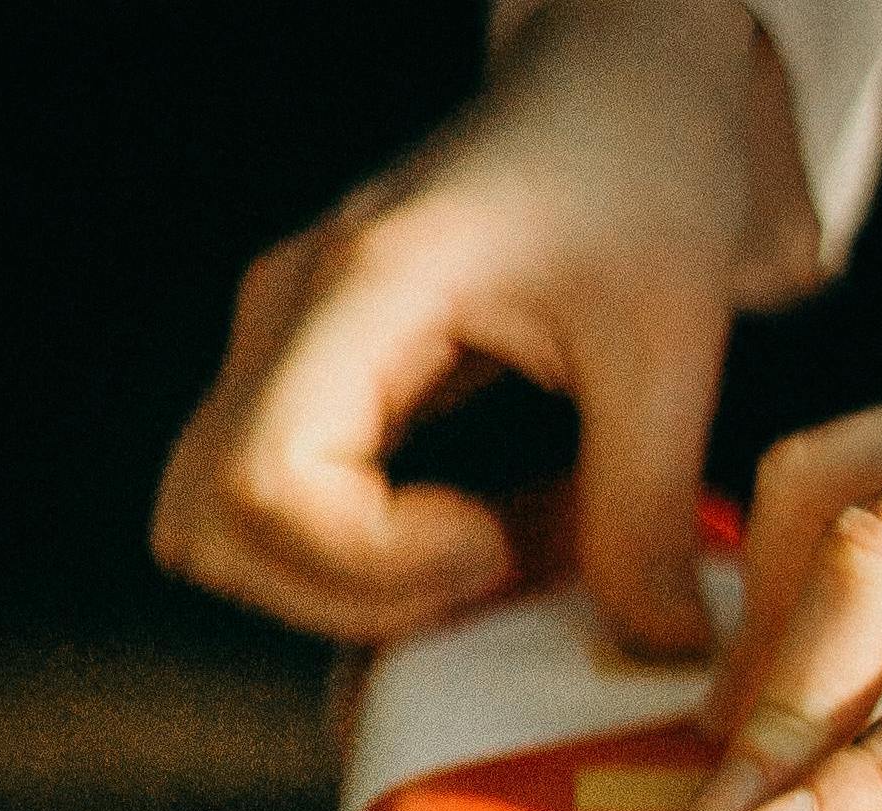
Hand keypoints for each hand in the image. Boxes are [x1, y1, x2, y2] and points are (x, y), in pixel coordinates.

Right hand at [151, 0, 817, 651]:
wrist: (626, 88)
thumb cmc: (644, 172)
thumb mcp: (672, 347)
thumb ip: (647, 508)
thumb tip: (656, 650)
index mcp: (359, 290)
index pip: (260, 487)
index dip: (370, 565)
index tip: (501, 548)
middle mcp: (285, 320)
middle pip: (210, 530)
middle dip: (354, 601)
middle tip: (502, 572)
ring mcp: (285, 351)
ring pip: (227, 533)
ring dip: (360, 592)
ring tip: (508, 550)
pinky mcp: (315, 381)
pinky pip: (286, 513)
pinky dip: (376, 564)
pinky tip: (498, 536)